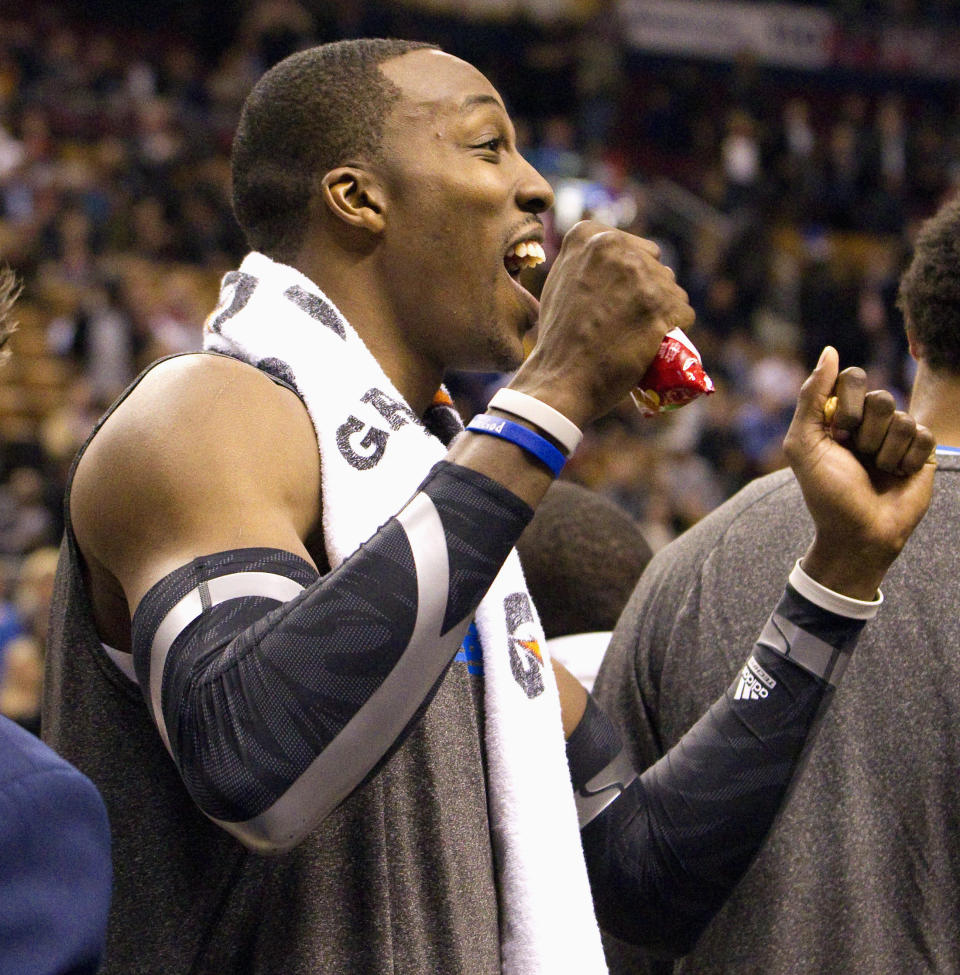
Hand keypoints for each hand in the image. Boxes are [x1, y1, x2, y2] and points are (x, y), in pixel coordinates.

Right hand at [510, 220, 694, 427]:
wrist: (563, 379)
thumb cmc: (558, 338)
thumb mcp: (563, 281)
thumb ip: (590, 262)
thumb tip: (618, 257)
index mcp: (589, 236)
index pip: (632, 246)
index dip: (628, 275)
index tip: (614, 298)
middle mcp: (618, 247)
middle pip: (655, 264)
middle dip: (648, 289)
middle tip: (625, 319)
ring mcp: (642, 275)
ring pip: (672, 289)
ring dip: (661, 311)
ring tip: (633, 335)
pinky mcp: (663, 304)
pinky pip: (684, 313)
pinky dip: (672, 330)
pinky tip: (649, 343)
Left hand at [783, 347, 935, 598]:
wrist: (858, 534)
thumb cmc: (826, 492)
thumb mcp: (804, 443)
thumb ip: (811, 396)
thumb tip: (830, 350)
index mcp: (839, 415)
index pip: (853, 378)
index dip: (847, 406)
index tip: (838, 432)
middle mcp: (869, 421)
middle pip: (880, 397)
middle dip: (865, 432)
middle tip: (857, 456)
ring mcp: (897, 434)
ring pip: (902, 418)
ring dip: (885, 450)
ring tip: (876, 471)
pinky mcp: (922, 451)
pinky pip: (923, 435)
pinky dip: (906, 459)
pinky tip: (897, 476)